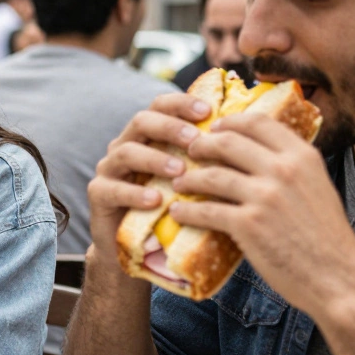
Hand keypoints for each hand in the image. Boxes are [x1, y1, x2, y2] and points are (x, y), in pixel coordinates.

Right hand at [86, 92, 212, 271]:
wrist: (137, 250)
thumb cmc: (173, 211)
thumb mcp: (193, 182)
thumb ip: (212, 162)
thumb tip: (255, 142)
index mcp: (150, 136)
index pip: (162, 105)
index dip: (182, 103)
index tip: (209, 111)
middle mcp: (127, 145)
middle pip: (142, 120)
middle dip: (171, 127)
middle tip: (196, 140)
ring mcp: (109, 169)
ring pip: (126, 151)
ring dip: (155, 159)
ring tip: (179, 172)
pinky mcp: (99, 195)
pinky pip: (112, 188)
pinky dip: (134, 193)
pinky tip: (156, 201)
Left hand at [169, 113, 354, 314]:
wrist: (338, 279)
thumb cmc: (327, 239)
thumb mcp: (318, 188)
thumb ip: (293, 169)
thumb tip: (263, 155)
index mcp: (302, 157)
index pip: (258, 122)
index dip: (230, 122)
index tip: (215, 127)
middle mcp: (283, 170)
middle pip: (227, 143)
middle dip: (201, 146)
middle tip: (190, 153)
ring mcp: (265, 196)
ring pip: (211, 175)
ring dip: (188, 179)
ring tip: (178, 184)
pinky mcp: (248, 224)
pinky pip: (206, 210)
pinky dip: (187, 211)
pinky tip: (179, 213)